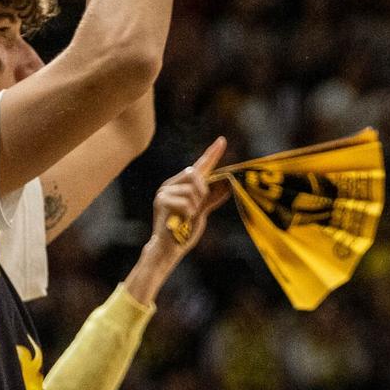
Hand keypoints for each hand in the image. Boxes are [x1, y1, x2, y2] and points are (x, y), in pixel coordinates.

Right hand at [154, 138, 230, 252]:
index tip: (222, 140)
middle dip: (201, 190)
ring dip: (195, 205)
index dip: (211, 153)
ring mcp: (164, 192)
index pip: (199, 166)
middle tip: (196, 207)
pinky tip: (182, 220)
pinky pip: (186, 201)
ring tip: (186, 216)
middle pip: (194, 172)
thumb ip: (211, 198)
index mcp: (180, 185)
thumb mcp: (201, 212)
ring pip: (191, 189)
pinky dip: (189, 212)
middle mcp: (171, 185)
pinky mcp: (162, 200)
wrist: (168, 249)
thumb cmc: (183, 232)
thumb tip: (227, 185)